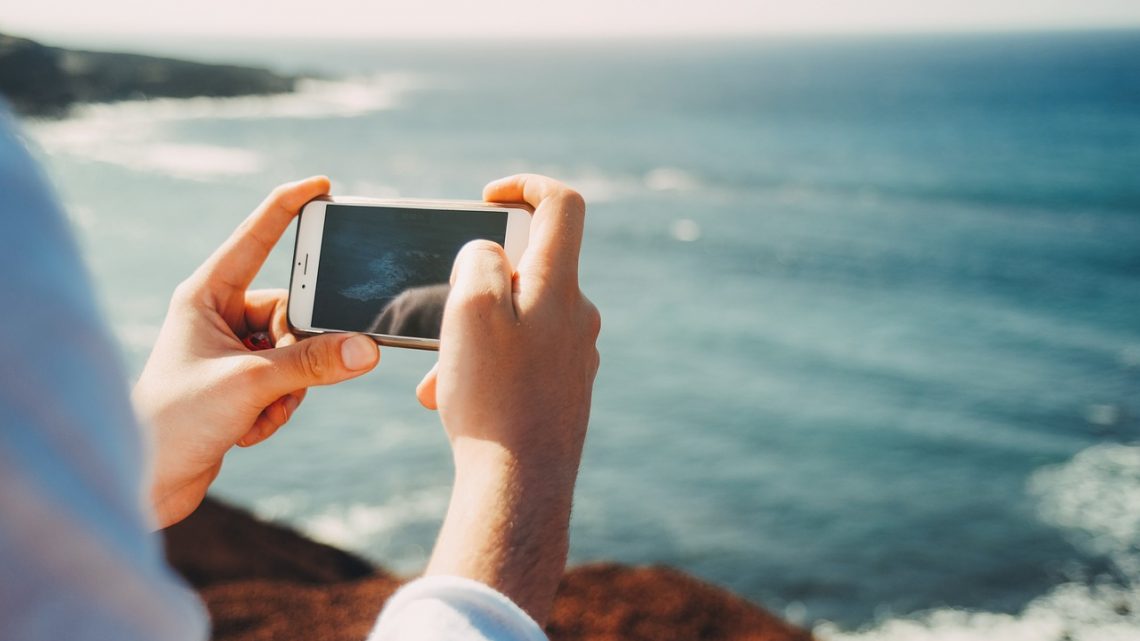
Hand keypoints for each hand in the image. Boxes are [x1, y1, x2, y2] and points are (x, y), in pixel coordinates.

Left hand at [134, 177, 379, 527]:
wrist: (148, 482)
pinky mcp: (241, 382)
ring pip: (296, 351)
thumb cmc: (176, 421)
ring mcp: (231, 350)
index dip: (290, 208)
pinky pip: (288, 381)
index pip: (256, 238)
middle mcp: (219, 316)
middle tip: (280, 379)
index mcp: (206, 294)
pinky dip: (278, 408)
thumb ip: (313, 363)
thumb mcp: (252, 385)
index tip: (324, 185)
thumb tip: (367, 349)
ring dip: (289, 388)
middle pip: (294, 310)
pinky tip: (246, 430)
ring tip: (253, 413)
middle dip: (299, 351)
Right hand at [417, 174, 600, 624]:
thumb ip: (480, 259)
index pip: (562, 205)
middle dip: (475, 283)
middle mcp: (578, 315)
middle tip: (442, 314)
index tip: (487, 197)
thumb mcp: (470, 308)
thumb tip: (490, 253)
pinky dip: (485, 366)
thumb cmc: (493, 396)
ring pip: (516, 320)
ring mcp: (575, 354)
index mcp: (560, 286)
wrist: (520, 487)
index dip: (525, 185)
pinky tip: (452, 400)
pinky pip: (520, 359)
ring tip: (439, 376)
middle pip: (529, 267)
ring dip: (470, 335)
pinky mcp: (565, 388)